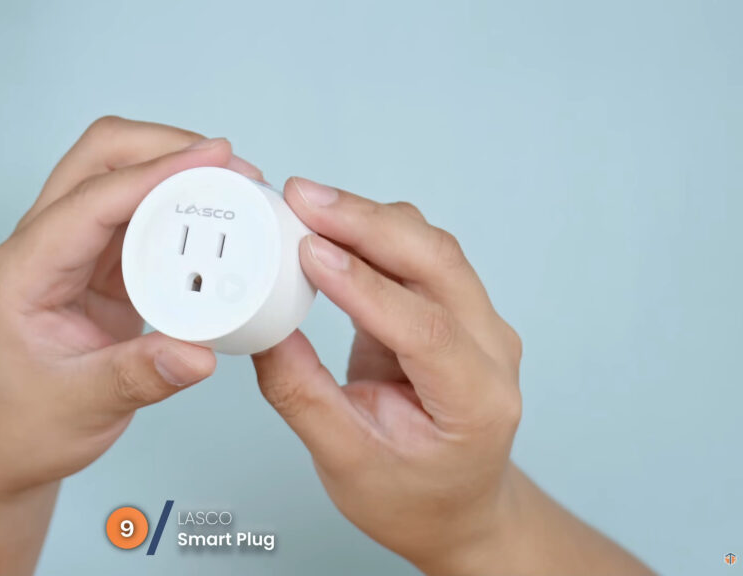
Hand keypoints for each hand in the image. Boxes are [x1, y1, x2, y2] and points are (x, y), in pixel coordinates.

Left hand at [0, 117, 263, 499]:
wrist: (3, 450)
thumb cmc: (21, 426)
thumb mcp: (80, 406)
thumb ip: (140, 376)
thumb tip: (199, 352)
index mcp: (23, 272)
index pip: (91, 200)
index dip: (154, 173)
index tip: (213, 159)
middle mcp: (43, 249)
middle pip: (99, 160)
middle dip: (163, 147)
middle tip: (228, 163)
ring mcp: (72, 254)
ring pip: (121, 181)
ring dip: (175, 174)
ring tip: (233, 188)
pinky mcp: (99, 269)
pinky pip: (142, 220)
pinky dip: (180, 212)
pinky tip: (215, 223)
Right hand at [253, 177, 651, 574]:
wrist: (455, 508)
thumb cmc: (412, 498)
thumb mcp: (345, 461)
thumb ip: (302, 395)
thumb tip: (262, 328)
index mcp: (477, 401)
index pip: (425, 329)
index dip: (364, 286)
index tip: (309, 251)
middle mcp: (491, 350)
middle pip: (438, 263)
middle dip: (366, 222)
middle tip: (301, 198)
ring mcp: (477, 323)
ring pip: (429, 246)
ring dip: (367, 218)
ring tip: (305, 204)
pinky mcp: (451, 308)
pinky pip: (416, 254)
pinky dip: (370, 232)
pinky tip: (328, 225)